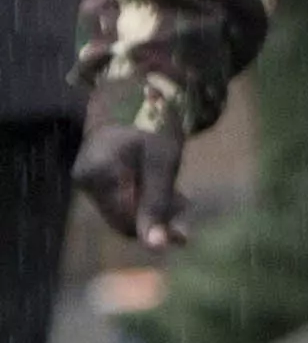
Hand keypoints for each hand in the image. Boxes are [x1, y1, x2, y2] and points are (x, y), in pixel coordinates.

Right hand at [74, 114, 188, 248]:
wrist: (133, 94)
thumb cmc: (152, 122)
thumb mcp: (163, 163)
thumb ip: (157, 204)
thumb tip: (155, 247)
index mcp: (100, 174)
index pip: (127, 223)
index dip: (156, 231)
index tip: (185, 235)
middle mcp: (86, 181)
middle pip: (124, 220)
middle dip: (157, 220)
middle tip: (186, 207)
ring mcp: (87, 181)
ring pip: (123, 212)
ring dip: (153, 210)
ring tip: (178, 196)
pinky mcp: (94, 179)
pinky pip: (120, 201)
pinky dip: (144, 200)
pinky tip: (162, 190)